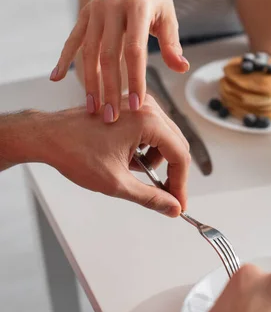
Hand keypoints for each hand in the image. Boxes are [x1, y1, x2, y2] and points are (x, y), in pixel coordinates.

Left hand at [2, 95, 189, 214]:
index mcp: (148, 120)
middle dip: (173, 173)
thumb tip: (172, 207)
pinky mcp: (131, 107)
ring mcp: (139, 104)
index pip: (180, 156)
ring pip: (165, 138)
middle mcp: (147, 107)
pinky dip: (146, 149)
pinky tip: (129, 160)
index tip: (178, 204)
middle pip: (176, 144)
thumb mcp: (116, 182)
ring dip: (158, 161)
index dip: (181, 184)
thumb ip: (150, 197)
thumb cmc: (76, 153)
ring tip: (135, 174)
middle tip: (167, 198)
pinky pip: (152, 131)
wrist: (49, 136)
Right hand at [51, 0, 188, 121]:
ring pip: (89, 51)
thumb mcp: (168, 15)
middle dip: (109, 88)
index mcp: (138, 7)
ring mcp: (95, 9)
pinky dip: (63, 59)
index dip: (136, 79)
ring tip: (92, 108)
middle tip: (111, 118)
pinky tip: (56, 79)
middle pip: (108, 54)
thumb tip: (181, 68)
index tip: (138, 105)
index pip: (135, 50)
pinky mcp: (84, 13)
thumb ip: (172, 43)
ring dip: (89, 82)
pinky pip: (72, 39)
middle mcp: (113, 7)